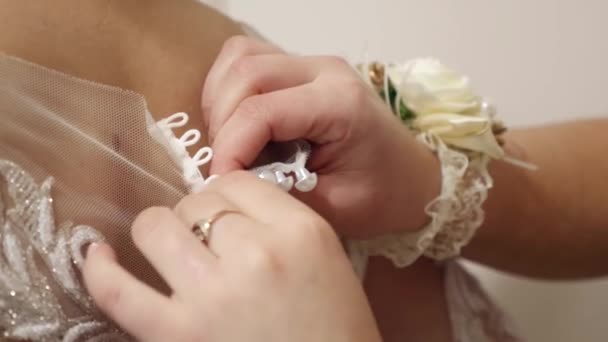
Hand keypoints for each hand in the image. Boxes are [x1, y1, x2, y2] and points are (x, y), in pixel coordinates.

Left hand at [83, 171, 380, 341]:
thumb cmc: (337, 326)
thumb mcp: (327, 256)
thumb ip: (281, 219)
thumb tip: (224, 201)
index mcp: (299, 231)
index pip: (238, 182)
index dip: (225, 194)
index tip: (225, 212)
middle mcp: (255, 253)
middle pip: (198, 202)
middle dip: (198, 216)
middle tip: (208, 240)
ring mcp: (212, 294)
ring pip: (157, 227)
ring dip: (159, 231)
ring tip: (168, 247)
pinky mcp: (178, 335)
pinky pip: (119, 292)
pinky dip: (99, 271)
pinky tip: (96, 254)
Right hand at [202, 36, 439, 237]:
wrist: (412, 177)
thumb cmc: (382, 195)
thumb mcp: (333, 209)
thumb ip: (278, 193)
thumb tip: (229, 181)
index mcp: (339, 103)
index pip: (260, 112)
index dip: (229, 149)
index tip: (220, 183)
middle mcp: (325, 70)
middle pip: (245, 73)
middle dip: (222, 124)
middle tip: (226, 165)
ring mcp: (313, 63)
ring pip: (241, 58)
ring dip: (222, 102)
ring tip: (230, 145)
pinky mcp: (302, 68)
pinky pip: (249, 61)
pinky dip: (230, 91)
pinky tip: (238, 126)